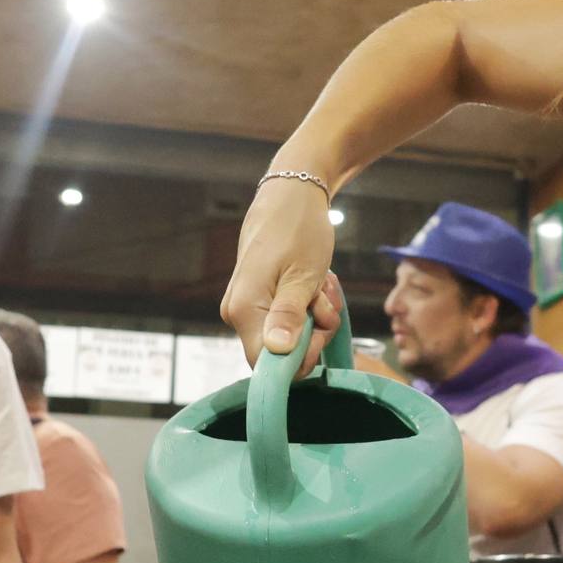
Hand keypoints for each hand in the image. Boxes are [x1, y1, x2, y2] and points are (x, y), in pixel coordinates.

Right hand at [220, 175, 342, 365]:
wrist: (290, 197)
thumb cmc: (299, 229)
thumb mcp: (304, 275)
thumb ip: (290, 315)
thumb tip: (277, 351)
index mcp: (244, 309)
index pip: (267, 365)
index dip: (300, 358)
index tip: (321, 330)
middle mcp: (237, 313)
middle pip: (282, 353)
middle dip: (314, 333)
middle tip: (324, 300)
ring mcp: (246, 306)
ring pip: (290, 336)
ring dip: (315, 316)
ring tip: (320, 285)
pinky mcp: (257, 300)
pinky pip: (287, 319)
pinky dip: (308, 306)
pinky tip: (313, 284)